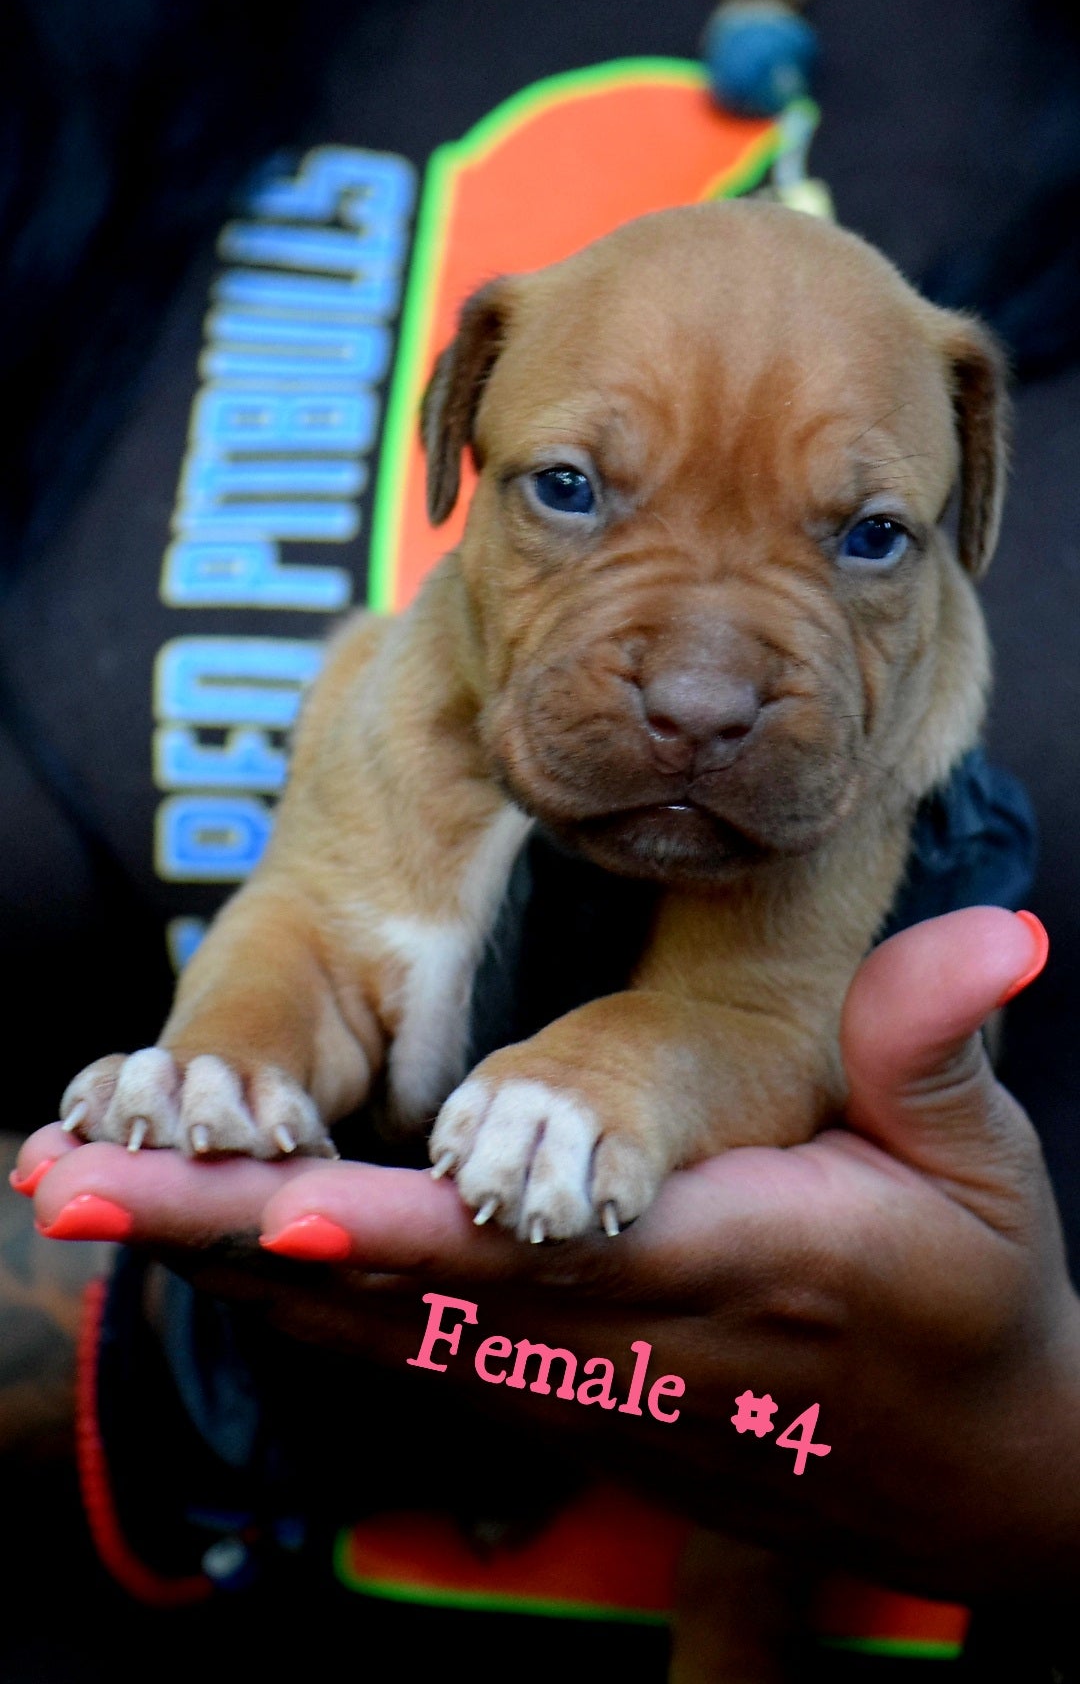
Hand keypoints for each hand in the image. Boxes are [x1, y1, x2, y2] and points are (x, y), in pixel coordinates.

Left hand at [17, 908, 1078, 1597]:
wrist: (973, 1468)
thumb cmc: (971, 1298)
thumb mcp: (984, 1170)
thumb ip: (938, 1049)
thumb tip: (990, 932)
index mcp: (716, 1263)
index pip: (542, 1251)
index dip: (412, 1235)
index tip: (290, 1208)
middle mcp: (609, 1338)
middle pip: (394, 1295)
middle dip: (230, 1241)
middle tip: (78, 1184)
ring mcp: (563, 1381)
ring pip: (362, 1331)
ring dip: (217, 1265)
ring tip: (82, 1194)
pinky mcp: (544, 1393)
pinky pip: (384, 1349)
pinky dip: (275, 1295)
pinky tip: (191, 1246)